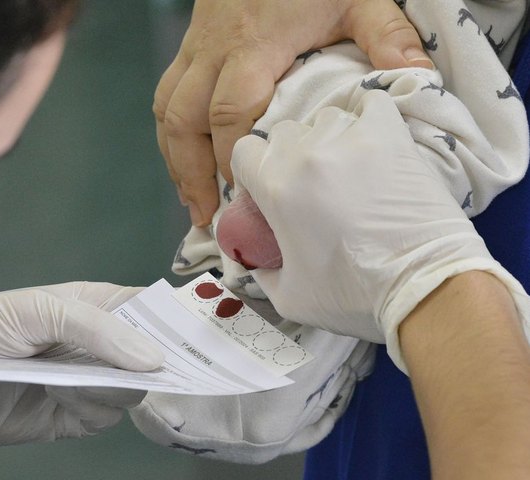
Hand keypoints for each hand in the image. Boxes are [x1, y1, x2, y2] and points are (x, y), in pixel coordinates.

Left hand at [0, 282, 162, 477]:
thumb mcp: (34, 311)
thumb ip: (94, 327)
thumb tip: (153, 356)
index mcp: (90, 305)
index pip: (146, 307)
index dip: (173, 318)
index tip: (204, 332)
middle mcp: (95, 342)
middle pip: (149, 350)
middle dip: (161, 358)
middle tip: (173, 366)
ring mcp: (86, 379)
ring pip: (133, 386)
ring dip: (115, 385)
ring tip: (76, 378)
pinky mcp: (74, 414)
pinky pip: (106, 414)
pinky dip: (92, 408)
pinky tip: (61, 397)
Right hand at [156, 0, 431, 225]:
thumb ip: (386, 34)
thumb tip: (417, 79)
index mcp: (254, 45)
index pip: (231, 111)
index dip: (232, 157)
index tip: (245, 194)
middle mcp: (213, 51)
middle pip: (184, 120)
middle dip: (191, 172)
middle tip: (207, 215)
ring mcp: (196, 48)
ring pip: (167, 110)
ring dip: (175, 159)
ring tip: (190, 200)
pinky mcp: (190, 46)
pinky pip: (167, 96)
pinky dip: (171, 134)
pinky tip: (182, 160)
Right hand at [230, 90, 528, 369]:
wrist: (424, 287)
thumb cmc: (353, 296)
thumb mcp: (289, 297)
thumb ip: (262, 272)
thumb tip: (256, 259)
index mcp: (276, 187)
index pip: (244, 151)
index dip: (251, 171)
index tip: (266, 192)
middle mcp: (307, 153)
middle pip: (283, 133)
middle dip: (287, 156)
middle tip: (307, 187)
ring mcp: (352, 139)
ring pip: (324, 119)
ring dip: (326, 140)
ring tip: (345, 169)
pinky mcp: (391, 135)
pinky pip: (371, 104)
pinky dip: (367, 118)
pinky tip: (370, 142)